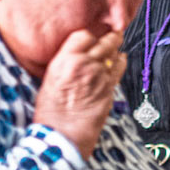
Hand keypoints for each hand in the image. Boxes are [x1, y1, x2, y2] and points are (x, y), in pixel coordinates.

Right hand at [32, 29, 123, 159]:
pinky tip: (119, 61)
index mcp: (63, 61)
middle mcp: (83, 65)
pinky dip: (120, 62)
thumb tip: (75, 55)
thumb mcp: (49, 81)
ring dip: (115, 49)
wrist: (61, 137)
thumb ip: (65, 64)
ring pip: (114, 53)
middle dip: (109, 37)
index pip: (83, 35)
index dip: (89, 35)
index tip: (92, 36)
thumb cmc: (51, 114)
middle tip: (113, 33)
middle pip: (103, 41)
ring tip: (116, 45)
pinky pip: (119, 68)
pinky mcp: (110, 89)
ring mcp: (99, 76)